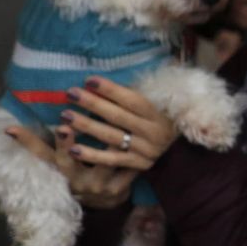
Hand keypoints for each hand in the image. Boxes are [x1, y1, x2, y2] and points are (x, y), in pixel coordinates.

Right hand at [6, 124, 136, 208]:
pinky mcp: (118, 190)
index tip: (27, 128)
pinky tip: (139, 139)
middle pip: (71, 160)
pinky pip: (127, 168)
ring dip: (110, 146)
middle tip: (66, 126)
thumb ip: (39, 145)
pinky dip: (133, 156)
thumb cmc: (78, 173)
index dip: (31, 143)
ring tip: (115, 128)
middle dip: (68, 144)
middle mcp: (76, 180)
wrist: (102, 202)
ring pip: (105, 162)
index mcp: (60, 170)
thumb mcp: (58, 162)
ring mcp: (98, 187)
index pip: (42, 155)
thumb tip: (8, 128)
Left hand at [59, 77, 176, 171]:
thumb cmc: (163, 120)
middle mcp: (153, 132)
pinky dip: (92, 155)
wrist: (180, 151)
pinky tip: (73, 149)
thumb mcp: (158, 105)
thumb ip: (137, 94)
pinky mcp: (138, 165)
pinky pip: (112, 160)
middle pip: (118, 117)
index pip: (132, 100)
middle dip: (93, 104)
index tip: (89, 80)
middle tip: (71, 93)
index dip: (111, 90)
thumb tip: (108, 81)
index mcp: (158, 113)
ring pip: (112, 137)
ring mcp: (145, 150)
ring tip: (65, 116)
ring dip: (87, 126)